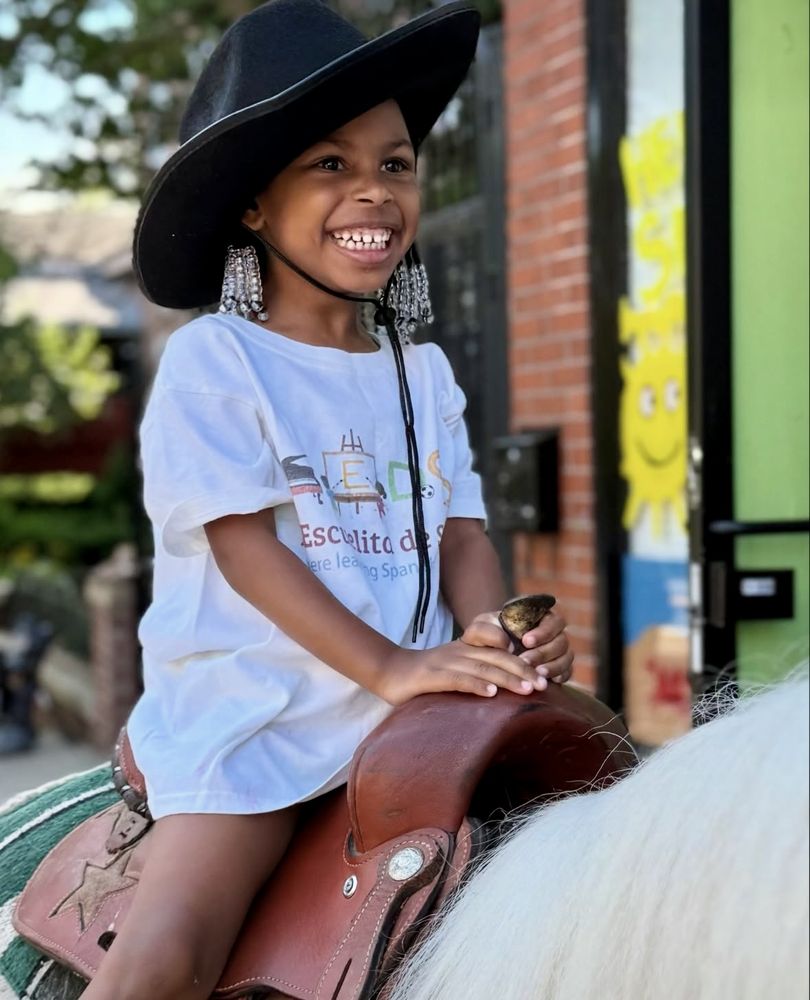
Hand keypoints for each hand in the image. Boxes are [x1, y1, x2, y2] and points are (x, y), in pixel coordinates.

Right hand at [375, 640, 546, 705]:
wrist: (390, 672)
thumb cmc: (426, 676)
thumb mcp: (455, 668)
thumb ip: (479, 672)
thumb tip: (508, 691)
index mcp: (468, 648)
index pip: (501, 648)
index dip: (522, 658)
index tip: (542, 673)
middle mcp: (460, 651)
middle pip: (498, 657)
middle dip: (523, 670)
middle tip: (543, 684)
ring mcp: (446, 662)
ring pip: (483, 667)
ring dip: (507, 679)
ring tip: (527, 690)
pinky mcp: (431, 676)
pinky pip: (457, 678)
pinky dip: (476, 685)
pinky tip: (491, 693)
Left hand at [461, 609, 573, 687]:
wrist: (486, 656)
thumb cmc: (485, 638)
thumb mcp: (480, 629)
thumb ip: (486, 629)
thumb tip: (507, 643)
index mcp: (540, 617)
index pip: (554, 621)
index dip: (543, 631)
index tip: (526, 640)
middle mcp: (553, 634)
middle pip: (562, 641)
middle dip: (544, 652)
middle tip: (526, 661)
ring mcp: (558, 652)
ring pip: (567, 657)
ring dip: (552, 666)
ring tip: (536, 674)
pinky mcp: (560, 669)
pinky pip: (568, 672)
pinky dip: (559, 676)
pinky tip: (546, 681)